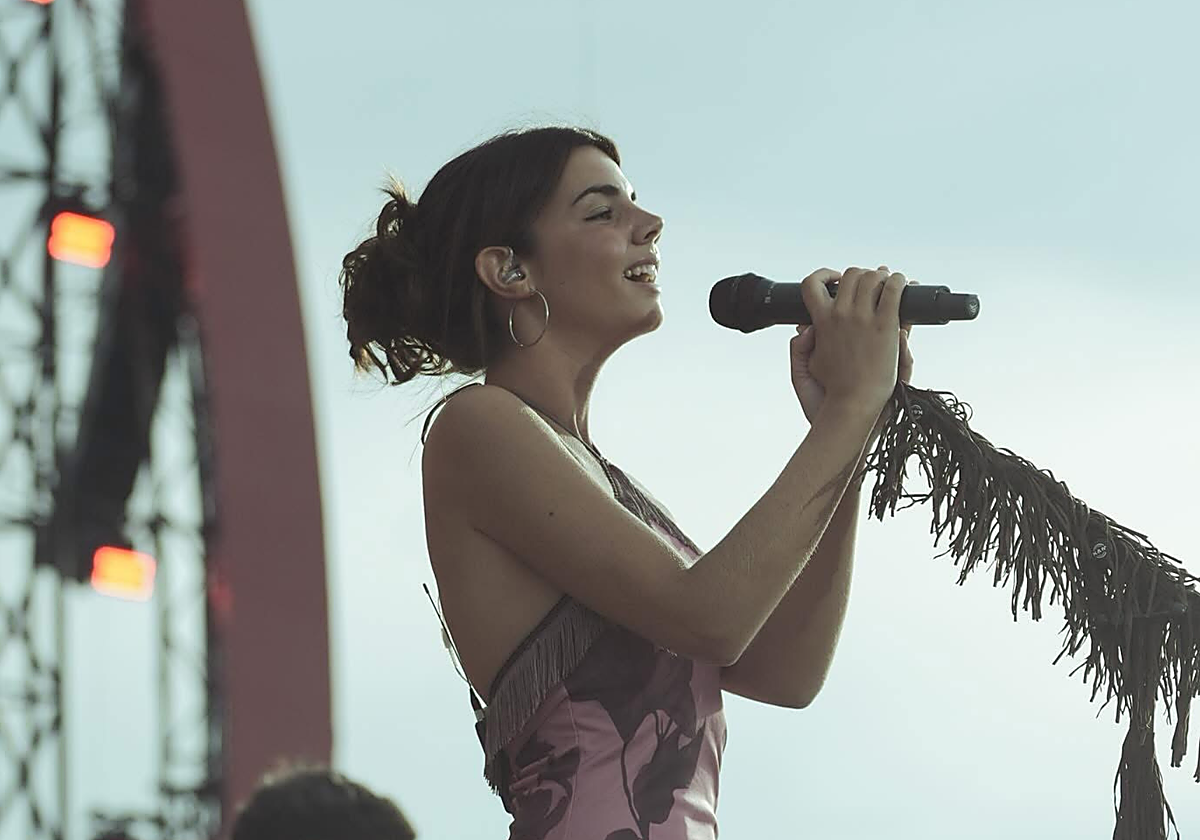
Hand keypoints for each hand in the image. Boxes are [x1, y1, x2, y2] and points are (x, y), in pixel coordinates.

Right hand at [790, 265, 915, 427]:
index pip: (812, 284)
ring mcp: (863, 318)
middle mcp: (840, 314)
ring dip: (883, 276)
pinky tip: (903, 284)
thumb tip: (804, 327)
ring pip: (872, 277)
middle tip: (872, 285)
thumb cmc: (832, 391)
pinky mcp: (886, 325)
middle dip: (862, 275)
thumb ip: (802, 346)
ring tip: (889, 284)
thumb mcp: (807, 366)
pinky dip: (899, 281)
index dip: (825, 275)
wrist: (853, 405)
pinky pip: (894, 290)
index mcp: (821, 322)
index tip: (836, 280)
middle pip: (851, 274)